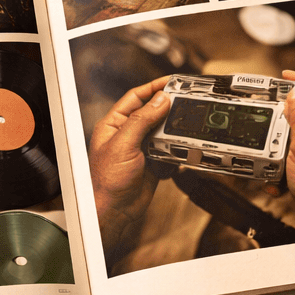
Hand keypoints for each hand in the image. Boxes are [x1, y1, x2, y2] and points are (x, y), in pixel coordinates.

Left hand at [89, 76, 171, 270]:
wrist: (114, 212)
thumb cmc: (107, 180)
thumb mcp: (124, 144)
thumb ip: (142, 120)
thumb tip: (160, 100)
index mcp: (114, 124)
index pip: (136, 98)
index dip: (154, 87)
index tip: (172, 81)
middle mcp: (127, 134)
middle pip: (153, 113)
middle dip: (169, 110)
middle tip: (187, 102)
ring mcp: (141, 149)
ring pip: (163, 132)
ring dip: (174, 132)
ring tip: (186, 128)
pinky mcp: (153, 163)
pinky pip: (169, 151)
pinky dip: (176, 151)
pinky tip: (180, 152)